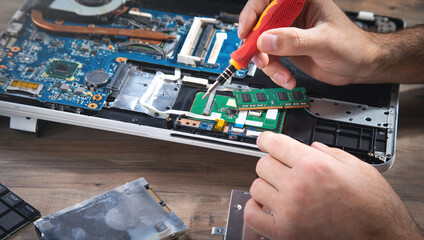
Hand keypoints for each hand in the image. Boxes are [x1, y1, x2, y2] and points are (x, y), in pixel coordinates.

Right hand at [238, 0, 383, 87]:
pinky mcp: (287, 50)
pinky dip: (275, 72)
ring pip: (262, 46)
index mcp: (301, 1)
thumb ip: (294, 40)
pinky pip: (270, 59)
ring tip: (280, 74)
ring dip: (267, 63)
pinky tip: (286, 79)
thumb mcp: (323, 41)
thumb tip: (266, 40)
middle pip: (260, 25)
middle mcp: (291, 15)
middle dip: (257, 45)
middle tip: (259, 59)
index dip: (253, 13)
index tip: (247, 31)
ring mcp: (288, 34)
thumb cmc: (352, 45)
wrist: (361, 67)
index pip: (268, 1)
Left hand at [244, 132, 423, 239]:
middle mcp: (297, 185)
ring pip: (256, 186)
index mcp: (314, 165)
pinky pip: (252, 214)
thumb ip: (330, 153)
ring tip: (280, 191)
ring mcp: (288, 210)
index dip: (267, 139)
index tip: (265, 141)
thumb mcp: (358, 168)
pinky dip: (256, 209)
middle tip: (283, 171)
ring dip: (266, 186)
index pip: (274, 143)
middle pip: (263, 164)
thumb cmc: (373, 207)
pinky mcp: (284, 232)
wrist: (381, 238)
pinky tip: (268, 207)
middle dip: (273, 164)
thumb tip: (312, 147)